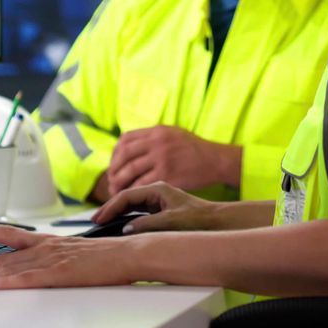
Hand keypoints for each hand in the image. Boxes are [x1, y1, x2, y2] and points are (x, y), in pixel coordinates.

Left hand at [0, 221, 140, 288]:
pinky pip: (26, 279)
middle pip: (2, 257)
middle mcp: (46, 249)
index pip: (12, 235)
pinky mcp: (59, 274)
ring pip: (8, 268)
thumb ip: (60, 260)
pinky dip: (6, 282)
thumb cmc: (112, 257)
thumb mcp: (80, 255)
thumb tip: (49, 268)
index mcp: (50, 243)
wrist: (131, 253)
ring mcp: (51, 260)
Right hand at [94, 182, 223, 233]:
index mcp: (158, 188)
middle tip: (94, 221)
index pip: (127, 195)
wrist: (217, 222)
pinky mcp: (160, 210)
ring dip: (116, 213)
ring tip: (102, 223)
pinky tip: (118, 225)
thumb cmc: (199, 220)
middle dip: (109, 209)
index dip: (110, 207)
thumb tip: (126, 229)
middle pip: (126, 198)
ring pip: (131, 205)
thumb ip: (148, 225)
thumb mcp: (172, 222)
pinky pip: (138, 212)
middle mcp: (156, 192)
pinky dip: (126, 218)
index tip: (98, 219)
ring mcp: (158, 200)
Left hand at [107, 126, 237, 191]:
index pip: (125, 139)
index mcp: (157, 131)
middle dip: (113, 169)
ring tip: (116, 191)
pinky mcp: (167, 175)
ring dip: (119, 182)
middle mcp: (157, 142)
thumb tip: (130, 148)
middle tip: (111, 181)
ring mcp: (162, 158)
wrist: (216, 160)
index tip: (114, 165)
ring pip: (130, 171)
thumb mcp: (173, 134)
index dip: (115, 153)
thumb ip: (153, 138)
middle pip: (124, 154)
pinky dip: (133, 190)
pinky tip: (131, 196)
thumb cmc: (195, 150)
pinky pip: (142, 183)